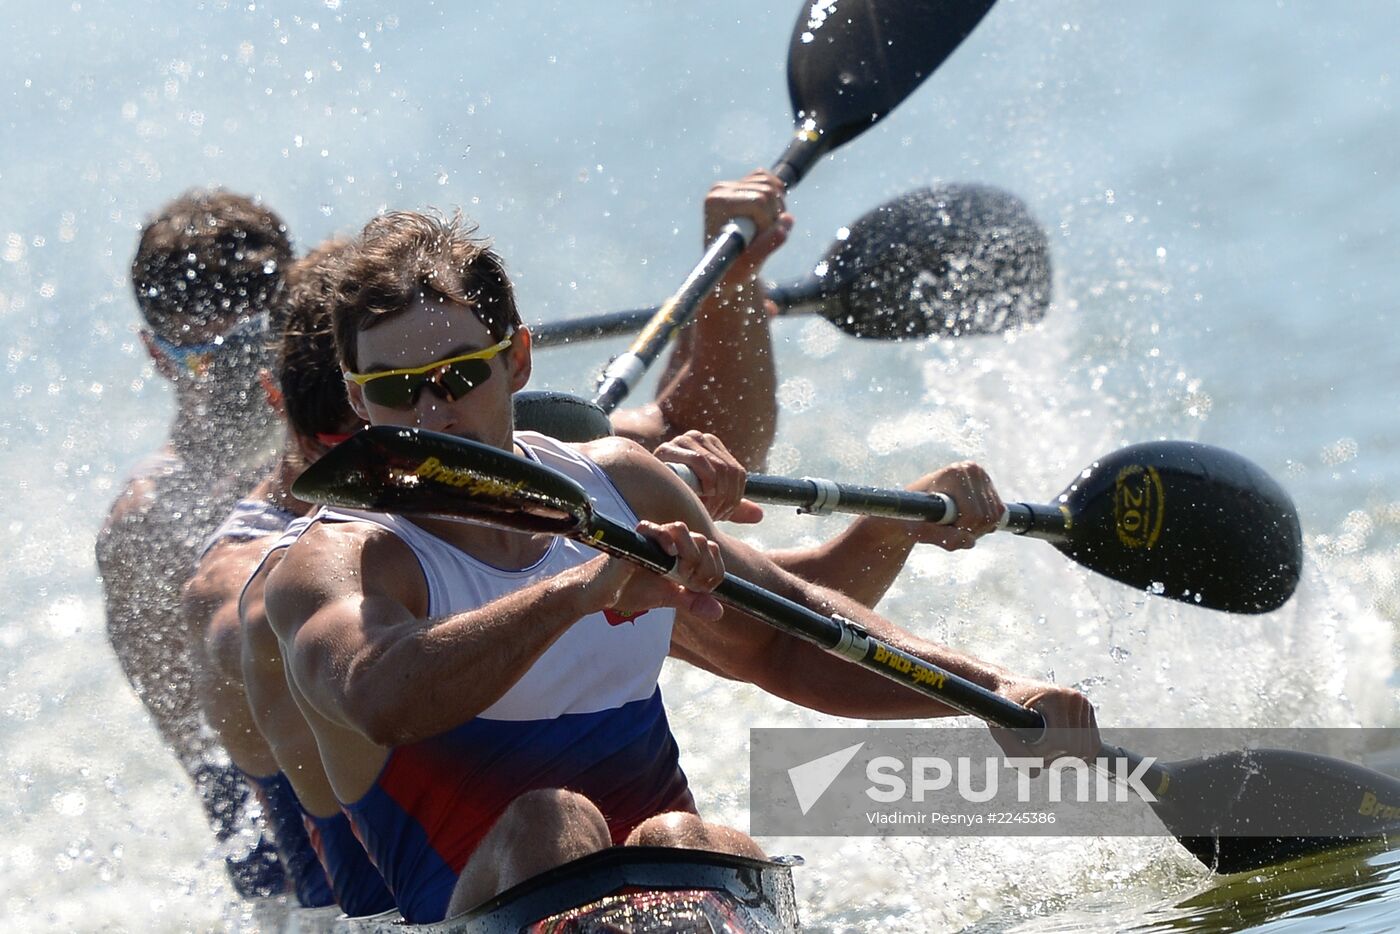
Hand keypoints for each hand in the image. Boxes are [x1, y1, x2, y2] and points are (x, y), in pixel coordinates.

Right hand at [585, 520, 725, 622]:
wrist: (598, 594)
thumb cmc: (630, 590)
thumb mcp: (667, 598)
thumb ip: (691, 601)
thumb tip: (718, 612)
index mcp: (679, 549)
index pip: (711, 551)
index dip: (712, 572)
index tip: (699, 589)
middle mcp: (668, 539)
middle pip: (703, 541)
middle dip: (703, 568)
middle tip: (688, 584)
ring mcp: (652, 537)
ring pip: (682, 530)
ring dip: (689, 555)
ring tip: (678, 574)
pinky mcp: (635, 540)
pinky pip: (656, 531)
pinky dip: (666, 541)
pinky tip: (670, 556)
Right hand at [653, 431, 763, 523]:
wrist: (646, 493)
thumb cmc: (680, 498)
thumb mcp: (712, 503)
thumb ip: (734, 507)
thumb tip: (759, 515)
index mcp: (713, 447)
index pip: (738, 473)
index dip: (735, 497)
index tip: (724, 514)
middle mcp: (701, 438)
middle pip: (729, 471)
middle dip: (725, 498)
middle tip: (714, 515)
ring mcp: (685, 439)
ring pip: (718, 467)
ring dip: (716, 493)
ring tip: (706, 509)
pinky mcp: (670, 447)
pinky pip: (699, 461)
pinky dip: (705, 480)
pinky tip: (700, 494)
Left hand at [705, 169, 793, 284]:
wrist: (728, 269)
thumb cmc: (734, 270)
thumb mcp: (750, 265)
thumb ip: (767, 245)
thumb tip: (788, 220)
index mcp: (716, 202)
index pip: (758, 201)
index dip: (767, 222)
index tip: (756, 241)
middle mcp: (720, 189)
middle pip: (767, 190)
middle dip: (773, 216)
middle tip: (762, 237)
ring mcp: (731, 185)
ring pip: (772, 185)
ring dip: (777, 210)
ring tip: (765, 230)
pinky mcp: (742, 184)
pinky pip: (771, 181)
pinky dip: (778, 198)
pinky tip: (769, 217)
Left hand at [905, 462, 1003, 550]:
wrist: (914, 507)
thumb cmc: (911, 518)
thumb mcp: (921, 531)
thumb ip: (942, 537)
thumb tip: (969, 542)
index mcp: (954, 473)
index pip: (972, 514)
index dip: (961, 530)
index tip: (943, 531)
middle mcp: (971, 470)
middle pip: (985, 517)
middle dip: (969, 531)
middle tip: (949, 531)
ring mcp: (982, 476)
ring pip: (994, 517)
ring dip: (977, 530)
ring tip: (955, 527)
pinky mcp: (989, 485)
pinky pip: (999, 514)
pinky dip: (985, 525)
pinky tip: (966, 522)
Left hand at [989, 679, 1099, 766]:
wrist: (1009, 687)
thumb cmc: (1001, 706)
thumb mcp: (1000, 729)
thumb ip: (1015, 754)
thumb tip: (1036, 774)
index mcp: (1056, 698)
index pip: (1060, 742)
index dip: (1043, 755)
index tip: (1027, 751)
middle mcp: (1075, 699)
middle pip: (1076, 749)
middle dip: (1053, 759)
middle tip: (1033, 754)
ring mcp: (1083, 705)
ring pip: (1086, 750)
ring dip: (1065, 759)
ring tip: (1043, 753)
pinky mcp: (1086, 712)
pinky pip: (1092, 744)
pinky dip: (1076, 755)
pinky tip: (1056, 753)